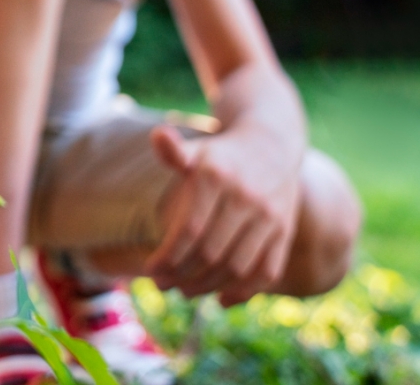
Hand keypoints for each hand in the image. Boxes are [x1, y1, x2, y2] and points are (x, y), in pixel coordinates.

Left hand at [145, 125, 300, 305]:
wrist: (272, 145)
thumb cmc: (220, 155)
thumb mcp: (197, 149)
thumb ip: (174, 152)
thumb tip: (158, 136)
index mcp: (216, 177)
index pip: (190, 230)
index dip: (169, 256)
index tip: (150, 271)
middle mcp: (246, 197)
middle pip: (212, 252)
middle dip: (183, 274)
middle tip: (163, 285)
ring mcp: (269, 217)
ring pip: (238, 266)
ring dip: (209, 286)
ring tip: (185, 291)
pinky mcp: (284, 231)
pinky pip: (267, 270)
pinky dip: (245, 291)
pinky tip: (222, 300)